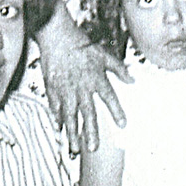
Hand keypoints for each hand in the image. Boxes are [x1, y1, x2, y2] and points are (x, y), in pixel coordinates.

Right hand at [38, 14, 130, 152]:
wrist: (58, 37)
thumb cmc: (82, 45)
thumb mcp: (104, 55)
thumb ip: (119, 69)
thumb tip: (132, 80)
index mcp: (96, 78)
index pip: (109, 98)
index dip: (116, 111)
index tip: (123, 124)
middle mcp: (82, 88)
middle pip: (87, 114)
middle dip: (91, 132)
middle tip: (93, 148)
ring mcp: (66, 90)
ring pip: (70, 116)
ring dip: (73, 132)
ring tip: (75, 148)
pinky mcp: (52, 89)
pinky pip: (55, 108)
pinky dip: (57, 119)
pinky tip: (59, 129)